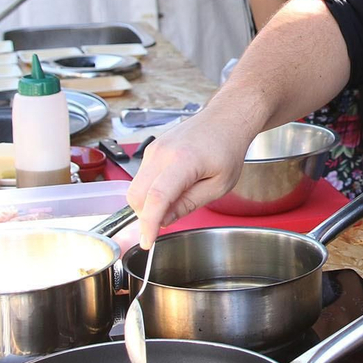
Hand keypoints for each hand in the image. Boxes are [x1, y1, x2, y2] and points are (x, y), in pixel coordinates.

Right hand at [124, 110, 251, 245]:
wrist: (224, 119)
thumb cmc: (227, 149)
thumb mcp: (219, 186)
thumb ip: (189, 204)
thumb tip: (163, 221)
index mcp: (184, 160)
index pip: (157, 197)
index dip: (149, 223)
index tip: (147, 242)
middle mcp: (162, 152)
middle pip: (138, 195)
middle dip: (147, 216)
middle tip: (170, 218)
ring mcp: (154, 149)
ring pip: (135, 188)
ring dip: (148, 203)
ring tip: (177, 199)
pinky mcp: (151, 149)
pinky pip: (141, 178)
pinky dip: (150, 191)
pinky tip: (171, 188)